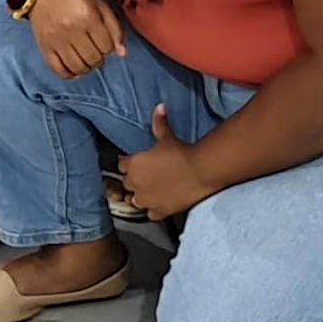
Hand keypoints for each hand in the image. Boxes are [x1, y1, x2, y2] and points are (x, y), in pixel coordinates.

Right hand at [30, 0, 123, 79]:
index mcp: (88, 17)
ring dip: (86, 68)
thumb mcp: (99, 5)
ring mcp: (56, 40)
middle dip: (98, 59)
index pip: (106, 47)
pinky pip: (58, 70)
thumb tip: (121, 53)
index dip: (108, 48)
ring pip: (77, 67)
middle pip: (93, 58)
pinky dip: (69, 74)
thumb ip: (115, 28)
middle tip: (95, 53)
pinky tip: (74, 68)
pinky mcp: (44, 47)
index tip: (103, 43)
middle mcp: (71, 30)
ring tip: (86, 60)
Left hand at [118, 104, 219, 218]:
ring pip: (134, 201)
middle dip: (134, 180)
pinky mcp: (159, 211)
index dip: (129, 164)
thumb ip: (159, 123)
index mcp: (133, 165)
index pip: (122, 165)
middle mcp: (135, 184)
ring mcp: (146, 199)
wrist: (200, 171)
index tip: (135, 163)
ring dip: (140, 197)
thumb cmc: (182, 152)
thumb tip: (159, 107)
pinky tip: (158, 205)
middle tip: (145, 177)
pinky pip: (149, 214)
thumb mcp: (166, 137)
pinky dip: (152, 210)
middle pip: (127, 183)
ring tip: (149, 192)